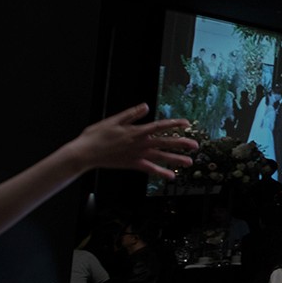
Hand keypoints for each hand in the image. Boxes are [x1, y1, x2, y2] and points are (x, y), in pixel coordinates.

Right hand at [62, 104, 200, 179]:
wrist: (85, 153)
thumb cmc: (96, 135)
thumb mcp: (114, 120)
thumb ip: (131, 114)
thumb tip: (146, 106)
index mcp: (136, 131)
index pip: (159, 126)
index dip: (174, 124)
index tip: (187, 123)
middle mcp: (140, 143)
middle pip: (165, 142)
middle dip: (182, 143)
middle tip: (196, 146)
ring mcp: (137, 155)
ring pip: (160, 157)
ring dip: (176, 159)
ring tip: (190, 162)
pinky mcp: (132, 164)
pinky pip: (149, 169)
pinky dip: (160, 173)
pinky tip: (171, 176)